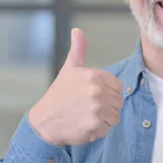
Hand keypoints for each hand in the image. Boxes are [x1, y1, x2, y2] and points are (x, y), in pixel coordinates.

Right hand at [28, 28, 123, 145]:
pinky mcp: (95, 126)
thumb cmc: (59, 95)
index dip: (106, 93)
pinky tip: (83, 125)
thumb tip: (77, 30)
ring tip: (86, 115)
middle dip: (105, 107)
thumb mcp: (69, 69)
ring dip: (102, 120)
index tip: (91, 95)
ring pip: (114, 117)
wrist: (44, 121)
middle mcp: (97, 91)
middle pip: (117, 103)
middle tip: (86, 107)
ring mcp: (96, 109)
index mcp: (95, 75)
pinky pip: (107, 130)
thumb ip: (78, 50)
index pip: (117, 87)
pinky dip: (97, 131)